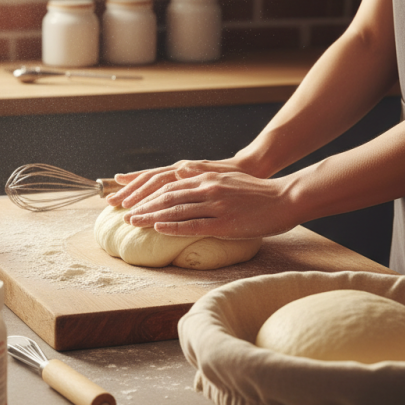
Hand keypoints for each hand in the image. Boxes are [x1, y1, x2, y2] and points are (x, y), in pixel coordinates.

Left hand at [121, 171, 297, 240]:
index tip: (125, 196)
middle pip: (164, 194)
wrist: (284, 198)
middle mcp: (206, 187)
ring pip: (175, 209)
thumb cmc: (254, 193)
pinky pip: (193, 224)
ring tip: (132, 221)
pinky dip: (173, 226)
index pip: (165, 182)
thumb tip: (182, 193)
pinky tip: (158, 228)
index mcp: (204, 176)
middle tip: (120, 211)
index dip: (143, 189)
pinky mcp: (224, 222)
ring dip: (150, 216)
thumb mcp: (224, 181)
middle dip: (140, 203)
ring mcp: (215, 204)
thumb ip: (202, 185)